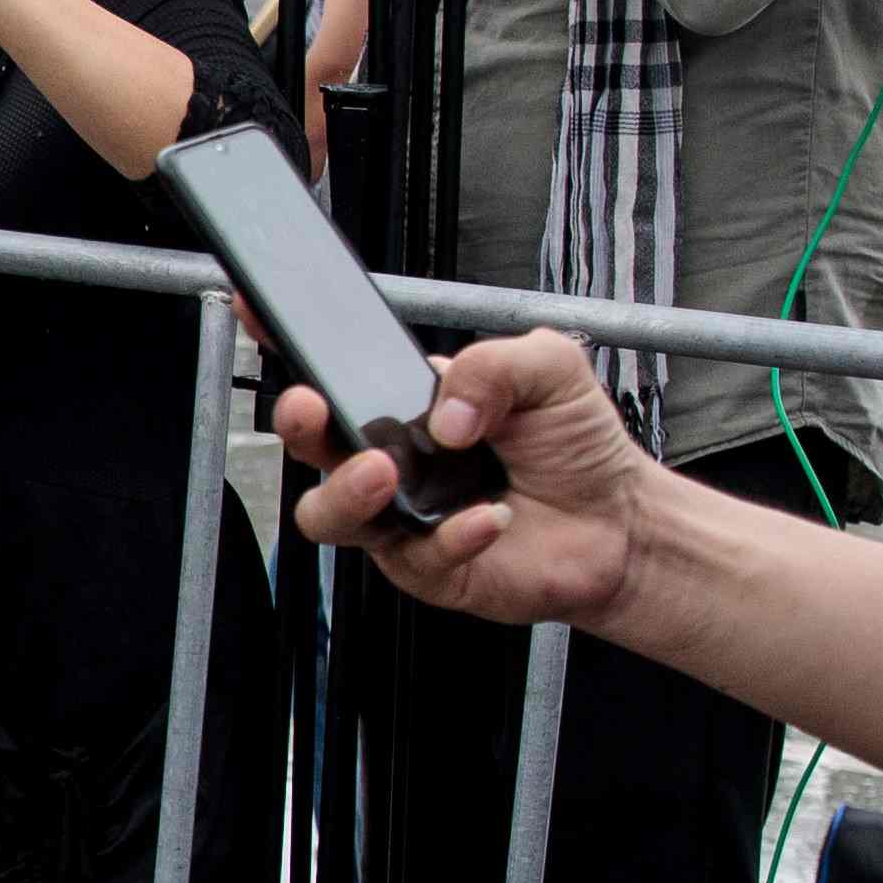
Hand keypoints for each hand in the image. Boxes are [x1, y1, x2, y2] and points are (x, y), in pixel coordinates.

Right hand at [272, 328, 662, 627]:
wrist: (620, 524)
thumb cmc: (576, 447)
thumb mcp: (550, 369)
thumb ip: (495, 363)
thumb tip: (444, 409)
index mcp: (408, 405)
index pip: (338, 372)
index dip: (289, 343)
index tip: (262, 312)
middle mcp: (394, 462)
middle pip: (311, 446)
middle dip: (296, 423)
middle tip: (310, 407)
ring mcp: (403, 519)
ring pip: (330, 516)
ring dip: (346, 492)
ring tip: (385, 473)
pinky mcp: (428, 570)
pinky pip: (414, 558)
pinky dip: (452, 535)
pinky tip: (491, 517)